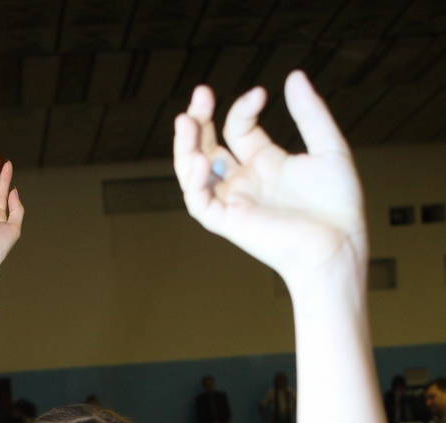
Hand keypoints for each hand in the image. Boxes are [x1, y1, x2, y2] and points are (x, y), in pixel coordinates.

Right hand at [173, 72, 366, 292]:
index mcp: (266, 163)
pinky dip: (195, 182)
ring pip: (194, 173)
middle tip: (201, 93)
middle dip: (200, 119)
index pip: (238, 128)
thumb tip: (293, 76)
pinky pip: (199, 202)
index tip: (261, 94)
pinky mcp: (230, 222)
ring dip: (185, 146)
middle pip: (207, 147)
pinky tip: (203, 159)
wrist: (338, 245)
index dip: (243, 106)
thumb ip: (310, 113)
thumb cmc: (338, 206)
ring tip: (187, 119)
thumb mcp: (329, 147)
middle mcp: (246, 181)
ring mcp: (235, 201)